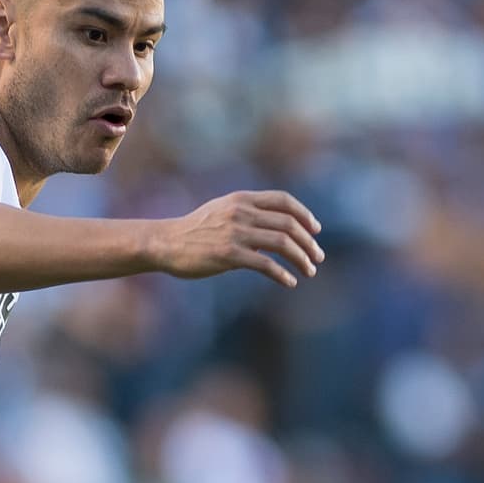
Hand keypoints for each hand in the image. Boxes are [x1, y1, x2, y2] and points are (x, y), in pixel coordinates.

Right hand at [155, 190, 322, 287]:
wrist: (165, 243)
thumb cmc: (194, 231)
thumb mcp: (222, 212)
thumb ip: (248, 216)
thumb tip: (273, 234)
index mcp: (242, 199)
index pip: (284, 201)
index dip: (305, 215)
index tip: (315, 231)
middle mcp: (241, 212)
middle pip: (288, 224)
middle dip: (308, 243)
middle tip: (317, 258)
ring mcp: (236, 233)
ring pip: (282, 243)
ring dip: (301, 258)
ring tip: (309, 272)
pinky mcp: (229, 255)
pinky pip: (265, 265)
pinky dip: (282, 274)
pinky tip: (290, 282)